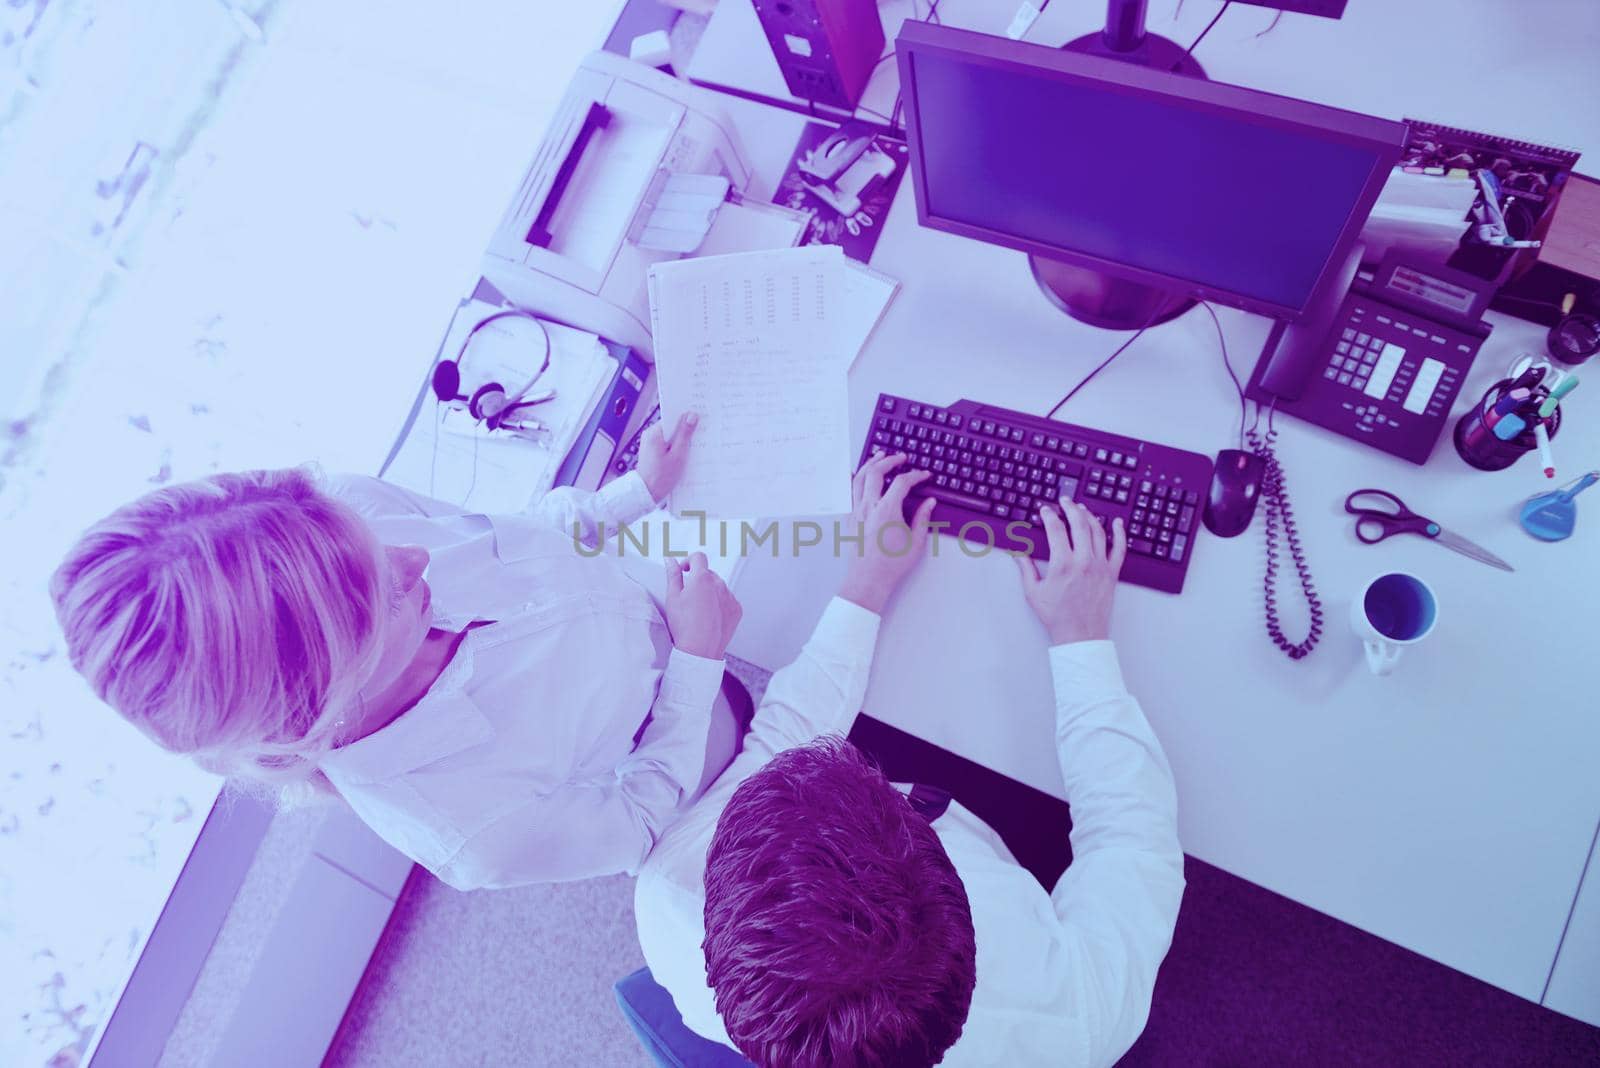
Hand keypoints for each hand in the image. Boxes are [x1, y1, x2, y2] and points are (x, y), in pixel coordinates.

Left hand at [637, 413, 697, 500]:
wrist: (645, 493)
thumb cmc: (660, 477)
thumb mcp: (678, 455)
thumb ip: (684, 434)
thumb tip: (691, 415)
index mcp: (654, 433)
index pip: (673, 417)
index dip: (686, 417)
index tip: (699, 418)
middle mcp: (650, 435)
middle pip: (672, 427)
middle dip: (686, 431)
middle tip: (699, 435)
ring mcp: (650, 443)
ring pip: (671, 436)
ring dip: (682, 441)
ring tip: (693, 448)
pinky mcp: (653, 451)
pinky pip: (667, 444)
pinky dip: (676, 448)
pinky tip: (684, 456)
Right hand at [664, 552, 741, 659]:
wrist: (700, 651)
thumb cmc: (683, 626)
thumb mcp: (672, 598)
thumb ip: (672, 575)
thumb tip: (670, 560)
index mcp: (702, 578)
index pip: (698, 557)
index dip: (689, 561)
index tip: (684, 571)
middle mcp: (719, 584)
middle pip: (709, 573)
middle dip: (698, 580)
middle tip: (688, 597)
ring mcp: (730, 597)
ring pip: (719, 587)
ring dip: (710, 592)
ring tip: (699, 611)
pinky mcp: (737, 609)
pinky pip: (728, 600)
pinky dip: (720, 604)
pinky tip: (710, 617)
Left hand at [838, 452, 935, 614]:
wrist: (868, 579)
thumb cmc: (891, 565)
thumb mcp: (915, 542)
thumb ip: (923, 518)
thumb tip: (929, 502)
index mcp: (887, 511)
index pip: (902, 482)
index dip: (915, 475)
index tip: (924, 475)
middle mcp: (868, 507)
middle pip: (876, 472)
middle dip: (890, 460)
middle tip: (900, 457)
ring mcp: (856, 511)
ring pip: (859, 478)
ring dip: (870, 464)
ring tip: (879, 456)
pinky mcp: (849, 518)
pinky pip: (848, 492)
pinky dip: (852, 479)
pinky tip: (855, 474)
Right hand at [1014, 498, 1125, 644]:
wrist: (1080, 635)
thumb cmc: (1057, 616)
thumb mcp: (1034, 592)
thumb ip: (1025, 568)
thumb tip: (1017, 552)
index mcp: (1063, 564)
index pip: (1056, 529)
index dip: (1049, 515)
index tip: (1045, 510)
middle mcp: (1083, 562)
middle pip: (1079, 524)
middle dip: (1070, 508)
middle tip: (1065, 501)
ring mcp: (1100, 566)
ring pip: (1098, 531)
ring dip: (1089, 516)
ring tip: (1082, 509)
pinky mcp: (1112, 573)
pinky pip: (1120, 548)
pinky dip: (1120, 533)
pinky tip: (1117, 523)